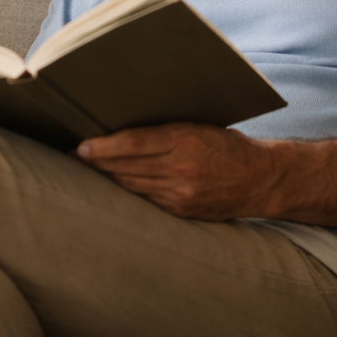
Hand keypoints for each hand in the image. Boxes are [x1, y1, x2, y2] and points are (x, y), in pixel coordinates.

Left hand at [76, 123, 283, 220]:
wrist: (261, 180)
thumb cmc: (228, 145)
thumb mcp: (199, 126)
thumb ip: (166, 128)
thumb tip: (125, 125)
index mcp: (186, 141)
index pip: (133, 143)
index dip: (103, 147)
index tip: (82, 146)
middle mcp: (181, 170)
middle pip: (126, 167)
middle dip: (97, 163)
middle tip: (75, 156)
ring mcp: (180, 194)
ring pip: (131, 186)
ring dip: (107, 178)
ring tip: (87, 170)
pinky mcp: (181, 211)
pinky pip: (145, 201)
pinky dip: (128, 191)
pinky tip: (115, 184)